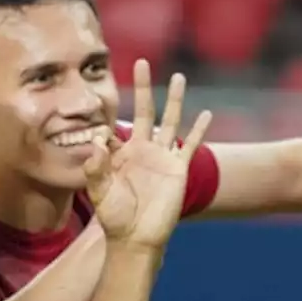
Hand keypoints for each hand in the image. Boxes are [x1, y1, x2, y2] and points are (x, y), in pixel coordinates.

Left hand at [84, 59, 212, 247]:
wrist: (137, 238)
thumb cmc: (115, 217)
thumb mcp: (99, 190)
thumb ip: (95, 165)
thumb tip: (96, 138)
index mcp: (121, 153)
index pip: (114, 128)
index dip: (105, 126)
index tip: (98, 131)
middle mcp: (143, 149)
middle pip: (145, 110)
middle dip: (143, 87)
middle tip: (141, 62)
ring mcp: (162, 157)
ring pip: (171, 120)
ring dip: (175, 99)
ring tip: (178, 77)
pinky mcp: (178, 169)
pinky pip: (190, 145)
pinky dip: (198, 129)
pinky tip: (206, 113)